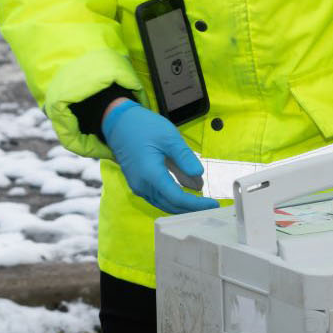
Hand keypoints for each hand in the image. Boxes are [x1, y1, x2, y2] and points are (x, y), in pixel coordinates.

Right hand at [102, 100, 219, 213]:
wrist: (118, 122)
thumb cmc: (143, 126)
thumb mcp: (169, 137)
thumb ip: (184, 158)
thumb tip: (199, 177)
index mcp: (150, 174)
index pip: (177, 198)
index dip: (196, 204)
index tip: (214, 205)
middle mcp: (142, 185)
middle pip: (170, 206)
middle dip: (191, 209)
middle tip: (211, 207)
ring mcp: (138, 186)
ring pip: (164, 204)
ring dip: (182, 206)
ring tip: (202, 204)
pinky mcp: (138, 184)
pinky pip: (158, 198)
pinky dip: (173, 200)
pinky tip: (186, 195)